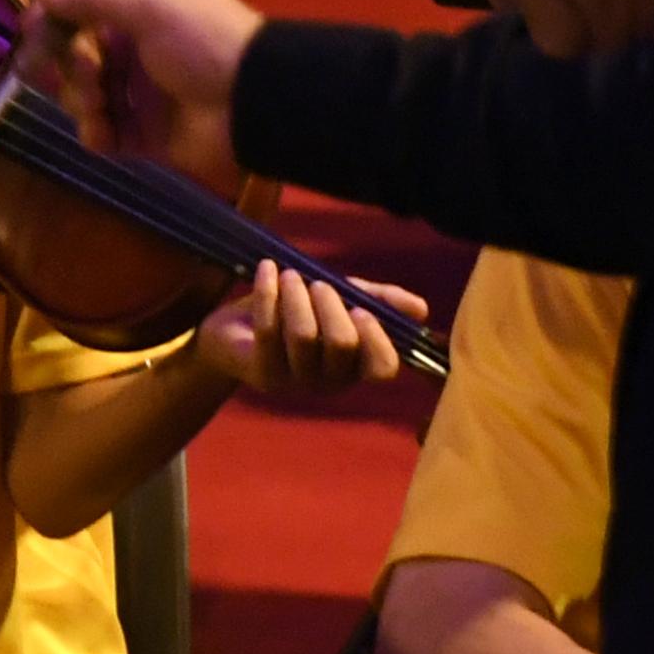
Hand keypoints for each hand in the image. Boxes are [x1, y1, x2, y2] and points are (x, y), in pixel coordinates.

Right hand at [24, 0, 264, 194]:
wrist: (254, 103)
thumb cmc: (204, 40)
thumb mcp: (149, 7)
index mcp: (141, 8)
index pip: (83, 8)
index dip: (55, 18)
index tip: (31, 29)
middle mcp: (136, 48)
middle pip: (76, 54)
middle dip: (69, 63)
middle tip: (85, 70)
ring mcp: (139, 93)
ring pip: (84, 95)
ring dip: (81, 98)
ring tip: (100, 103)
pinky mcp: (143, 135)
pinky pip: (103, 133)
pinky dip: (96, 133)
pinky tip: (102, 131)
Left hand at [192, 261, 430, 397]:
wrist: (232, 331)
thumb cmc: (294, 313)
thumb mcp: (339, 300)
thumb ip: (377, 301)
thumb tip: (421, 309)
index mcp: (356, 366)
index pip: (383, 369)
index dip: (376, 338)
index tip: (361, 308)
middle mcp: (331, 382)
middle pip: (342, 346)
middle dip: (331, 305)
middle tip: (317, 283)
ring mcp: (296, 382)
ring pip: (305, 337)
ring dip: (297, 296)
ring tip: (288, 275)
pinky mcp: (263, 375)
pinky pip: (270, 331)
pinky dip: (268, 294)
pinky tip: (266, 271)